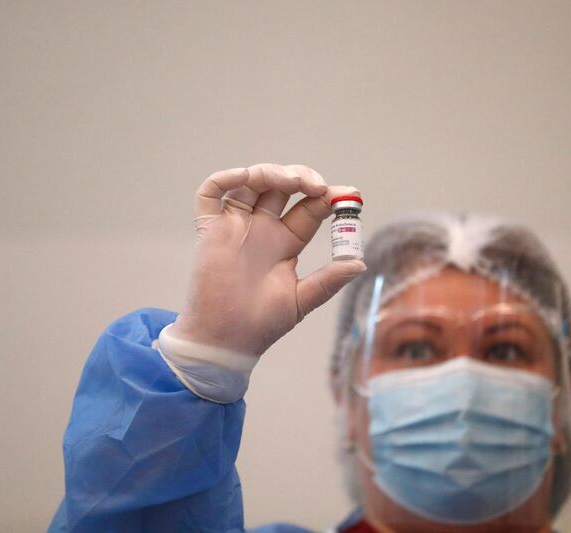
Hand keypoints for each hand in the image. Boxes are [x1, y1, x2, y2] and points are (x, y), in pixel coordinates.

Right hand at [170, 163, 365, 355]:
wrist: (226, 342)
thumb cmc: (261, 324)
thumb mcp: (301, 299)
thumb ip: (329, 280)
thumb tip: (360, 264)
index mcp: (285, 242)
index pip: (309, 209)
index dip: (328, 197)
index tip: (349, 195)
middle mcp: (262, 229)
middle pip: (282, 188)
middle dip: (302, 179)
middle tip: (318, 186)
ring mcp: (235, 226)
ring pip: (251, 183)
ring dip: (272, 173)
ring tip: (292, 181)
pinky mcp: (209, 229)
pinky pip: (211, 193)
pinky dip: (226, 178)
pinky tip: (246, 177)